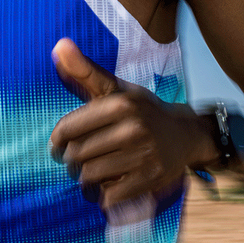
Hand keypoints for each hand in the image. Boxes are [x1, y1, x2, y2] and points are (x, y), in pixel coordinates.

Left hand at [48, 38, 217, 209]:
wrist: (186, 136)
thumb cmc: (142, 112)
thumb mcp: (116, 89)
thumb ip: (84, 72)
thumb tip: (58, 46)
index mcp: (120, 104)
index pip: (67, 129)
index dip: (57, 141)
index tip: (60, 146)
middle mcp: (133, 128)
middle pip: (76, 155)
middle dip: (71, 162)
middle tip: (76, 163)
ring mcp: (143, 155)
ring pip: (89, 177)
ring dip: (84, 180)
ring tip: (90, 174)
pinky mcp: (149, 180)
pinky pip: (108, 196)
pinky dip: (102, 195)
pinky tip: (107, 186)